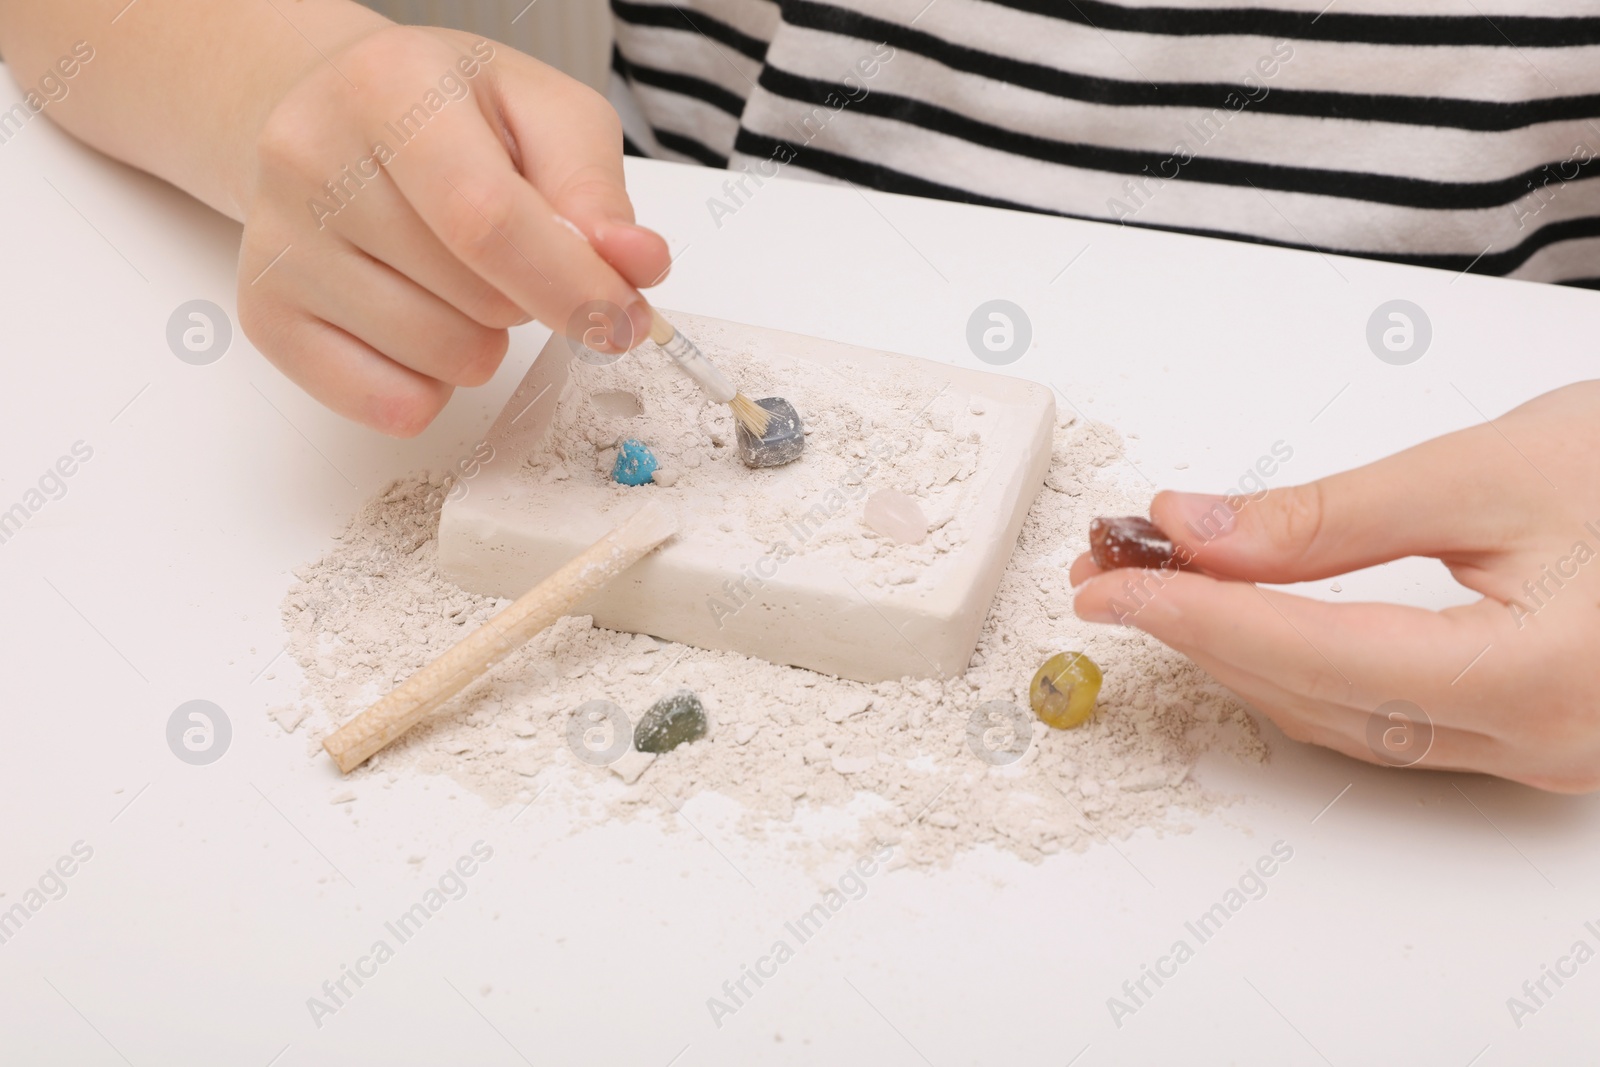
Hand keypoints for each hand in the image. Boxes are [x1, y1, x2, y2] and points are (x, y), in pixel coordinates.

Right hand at [237, 25, 668, 434]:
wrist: (336, 115)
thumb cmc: (452, 114)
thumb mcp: (543, 112)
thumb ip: (595, 189)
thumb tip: (635, 266)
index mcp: (388, 87)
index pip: (487, 219)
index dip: (572, 286)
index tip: (625, 320)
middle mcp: (310, 159)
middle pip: (475, 298)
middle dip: (531, 301)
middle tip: (511, 256)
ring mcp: (277, 245)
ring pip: (440, 360)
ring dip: (483, 342)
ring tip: (457, 279)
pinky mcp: (267, 317)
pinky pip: (388, 404)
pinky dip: (430, 385)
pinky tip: (419, 320)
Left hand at [1070, 381, 1599, 792]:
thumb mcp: (1491, 471)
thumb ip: (1334, 516)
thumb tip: (1198, 531)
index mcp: (1538, 678)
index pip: (1316, 657)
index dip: (1200, 619)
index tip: (1112, 587)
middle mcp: (1542, 742)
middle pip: (1320, 701)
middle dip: (1205, 637)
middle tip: (1116, 577)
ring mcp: (1542, 753)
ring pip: (1348, 722)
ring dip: (1244, 656)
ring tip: (1163, 593)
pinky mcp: (1536, 735)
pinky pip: (1390, 721)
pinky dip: (1306, 670)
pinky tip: (1253, 625)